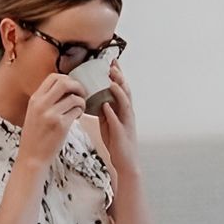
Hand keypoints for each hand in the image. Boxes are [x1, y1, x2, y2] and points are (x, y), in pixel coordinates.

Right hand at [20, 72, 85, 169]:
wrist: (32, 157)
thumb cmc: (35, 136)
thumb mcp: (33, 113)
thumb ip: (45, 100)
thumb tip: (64, 87)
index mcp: (35, 99)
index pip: (53, 77)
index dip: (67, 79)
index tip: (72, 88)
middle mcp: (41, 104)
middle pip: (65, 82)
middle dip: (78, 86)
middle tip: (81, 94)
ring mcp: (51, 115)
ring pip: (74, 98)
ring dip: (82, 102)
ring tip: (80, 109)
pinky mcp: (61, 126)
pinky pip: (77, 111)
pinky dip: (81, 112)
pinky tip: (77, 117)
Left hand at [95, 59, 138, 176]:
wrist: (125, 162)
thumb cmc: (116, 141)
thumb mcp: (108, 122)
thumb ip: (104, 109)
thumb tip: (96, 98)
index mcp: (123, 110)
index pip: (122, 88)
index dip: (118, 75)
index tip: (112, 61)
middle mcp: (127, 114)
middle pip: (126, 92)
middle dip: (120, 78)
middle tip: (112, 65)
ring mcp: (126, 123)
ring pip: (125, 104)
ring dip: (118, 92)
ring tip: (111, 82)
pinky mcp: (122, 134)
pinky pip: (117, 122)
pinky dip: (112, 113)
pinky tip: (105, 106)